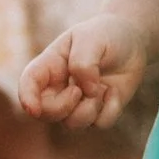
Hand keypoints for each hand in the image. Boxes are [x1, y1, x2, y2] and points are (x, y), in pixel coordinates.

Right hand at [19, 15, 146, 129]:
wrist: (131, 41)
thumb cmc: (105, 35)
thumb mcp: (92, 38)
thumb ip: (83, 63)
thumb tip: (87, 92)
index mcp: (49, 66)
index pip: (28, 84)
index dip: (26, 98)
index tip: (33, 110)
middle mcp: (59, 88)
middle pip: (46, 113)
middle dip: (62, 108)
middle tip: (79, 90)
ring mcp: (77, 103)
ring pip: (72, 123)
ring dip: (89, 109)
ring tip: (102, 88)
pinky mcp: (98, 111)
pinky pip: (99, 124)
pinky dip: (111, 109)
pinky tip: (114, 91)